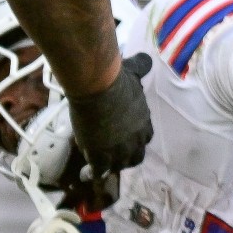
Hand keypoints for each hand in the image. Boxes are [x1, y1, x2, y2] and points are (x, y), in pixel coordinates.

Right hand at [66, 53, 153, 206]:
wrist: (98, 88)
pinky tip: (87, 173)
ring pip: (118, 166)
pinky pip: (99, 171)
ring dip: (110, 166)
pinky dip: (94, 173)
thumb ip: (141, 68)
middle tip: (114, 157)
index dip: (135, 140)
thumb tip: (145, 60)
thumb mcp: (134, 72)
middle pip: (136, 156)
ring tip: (98, 166)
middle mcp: (136, 139)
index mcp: (144, 122)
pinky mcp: (101, 155)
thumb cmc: (117, 79)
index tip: (126, 138)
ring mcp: (120, 149)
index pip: (144, 138)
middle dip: (127, 158)